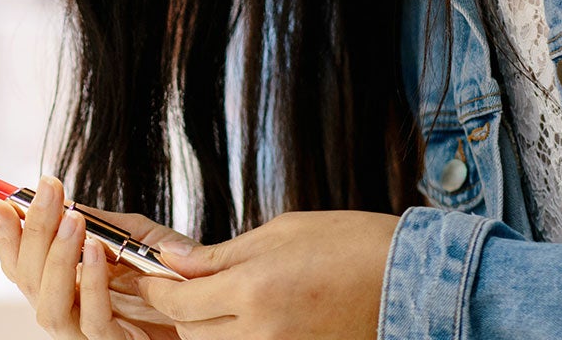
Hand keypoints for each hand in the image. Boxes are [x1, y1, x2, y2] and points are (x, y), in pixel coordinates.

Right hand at [0, 176, 188, 339]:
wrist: (214, 316)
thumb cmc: (175, 282)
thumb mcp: (142, 241)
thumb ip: (108, 225)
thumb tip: (68, 199)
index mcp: (62, 286)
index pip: (19, 262)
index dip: (3, 233)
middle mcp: (64, 311)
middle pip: (27, 278)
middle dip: (34, 230)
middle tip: (48, 190)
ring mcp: (84, 333)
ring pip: (48, 304)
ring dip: (56, 258)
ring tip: (71, 220)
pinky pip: (93, 320)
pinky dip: (91, 283)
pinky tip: (96, 251)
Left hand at [136, 211, 400, 339]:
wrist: (411, 280)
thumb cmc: (351, 245)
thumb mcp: (280, 232)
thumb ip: (220, 255)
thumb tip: (175, 262)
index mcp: (254, 289)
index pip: (178, 301)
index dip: (156, 290)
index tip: (151, 279)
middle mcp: (263, 331)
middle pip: (190, 333)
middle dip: (179, 311)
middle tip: (183, 287)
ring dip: (206, 328)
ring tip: (219, 302)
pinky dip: (237, 338)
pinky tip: (246, 319)